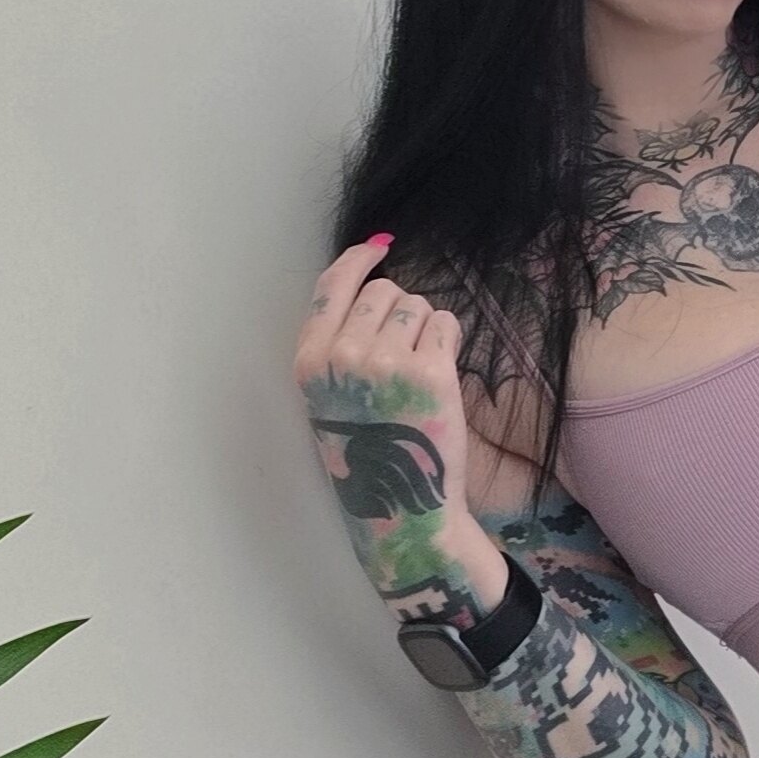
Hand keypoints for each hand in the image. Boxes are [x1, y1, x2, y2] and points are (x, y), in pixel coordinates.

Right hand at [292, 236, 486, 613]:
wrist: (403, 511)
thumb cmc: (369, 454)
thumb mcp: (331, 396)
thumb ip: (339, 340)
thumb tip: (374, 270)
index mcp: (310, 363)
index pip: (330, 286)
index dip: (358, 260)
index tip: (379, 246)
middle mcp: (343, 357)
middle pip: (382, 291)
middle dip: (397, 312)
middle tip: (401, 358)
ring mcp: (388, 362)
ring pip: (417, 305)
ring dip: (424, 328)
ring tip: (417, 374)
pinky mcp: (432, 372)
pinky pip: (446, 323)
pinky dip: (448, 341)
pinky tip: (438, 376)